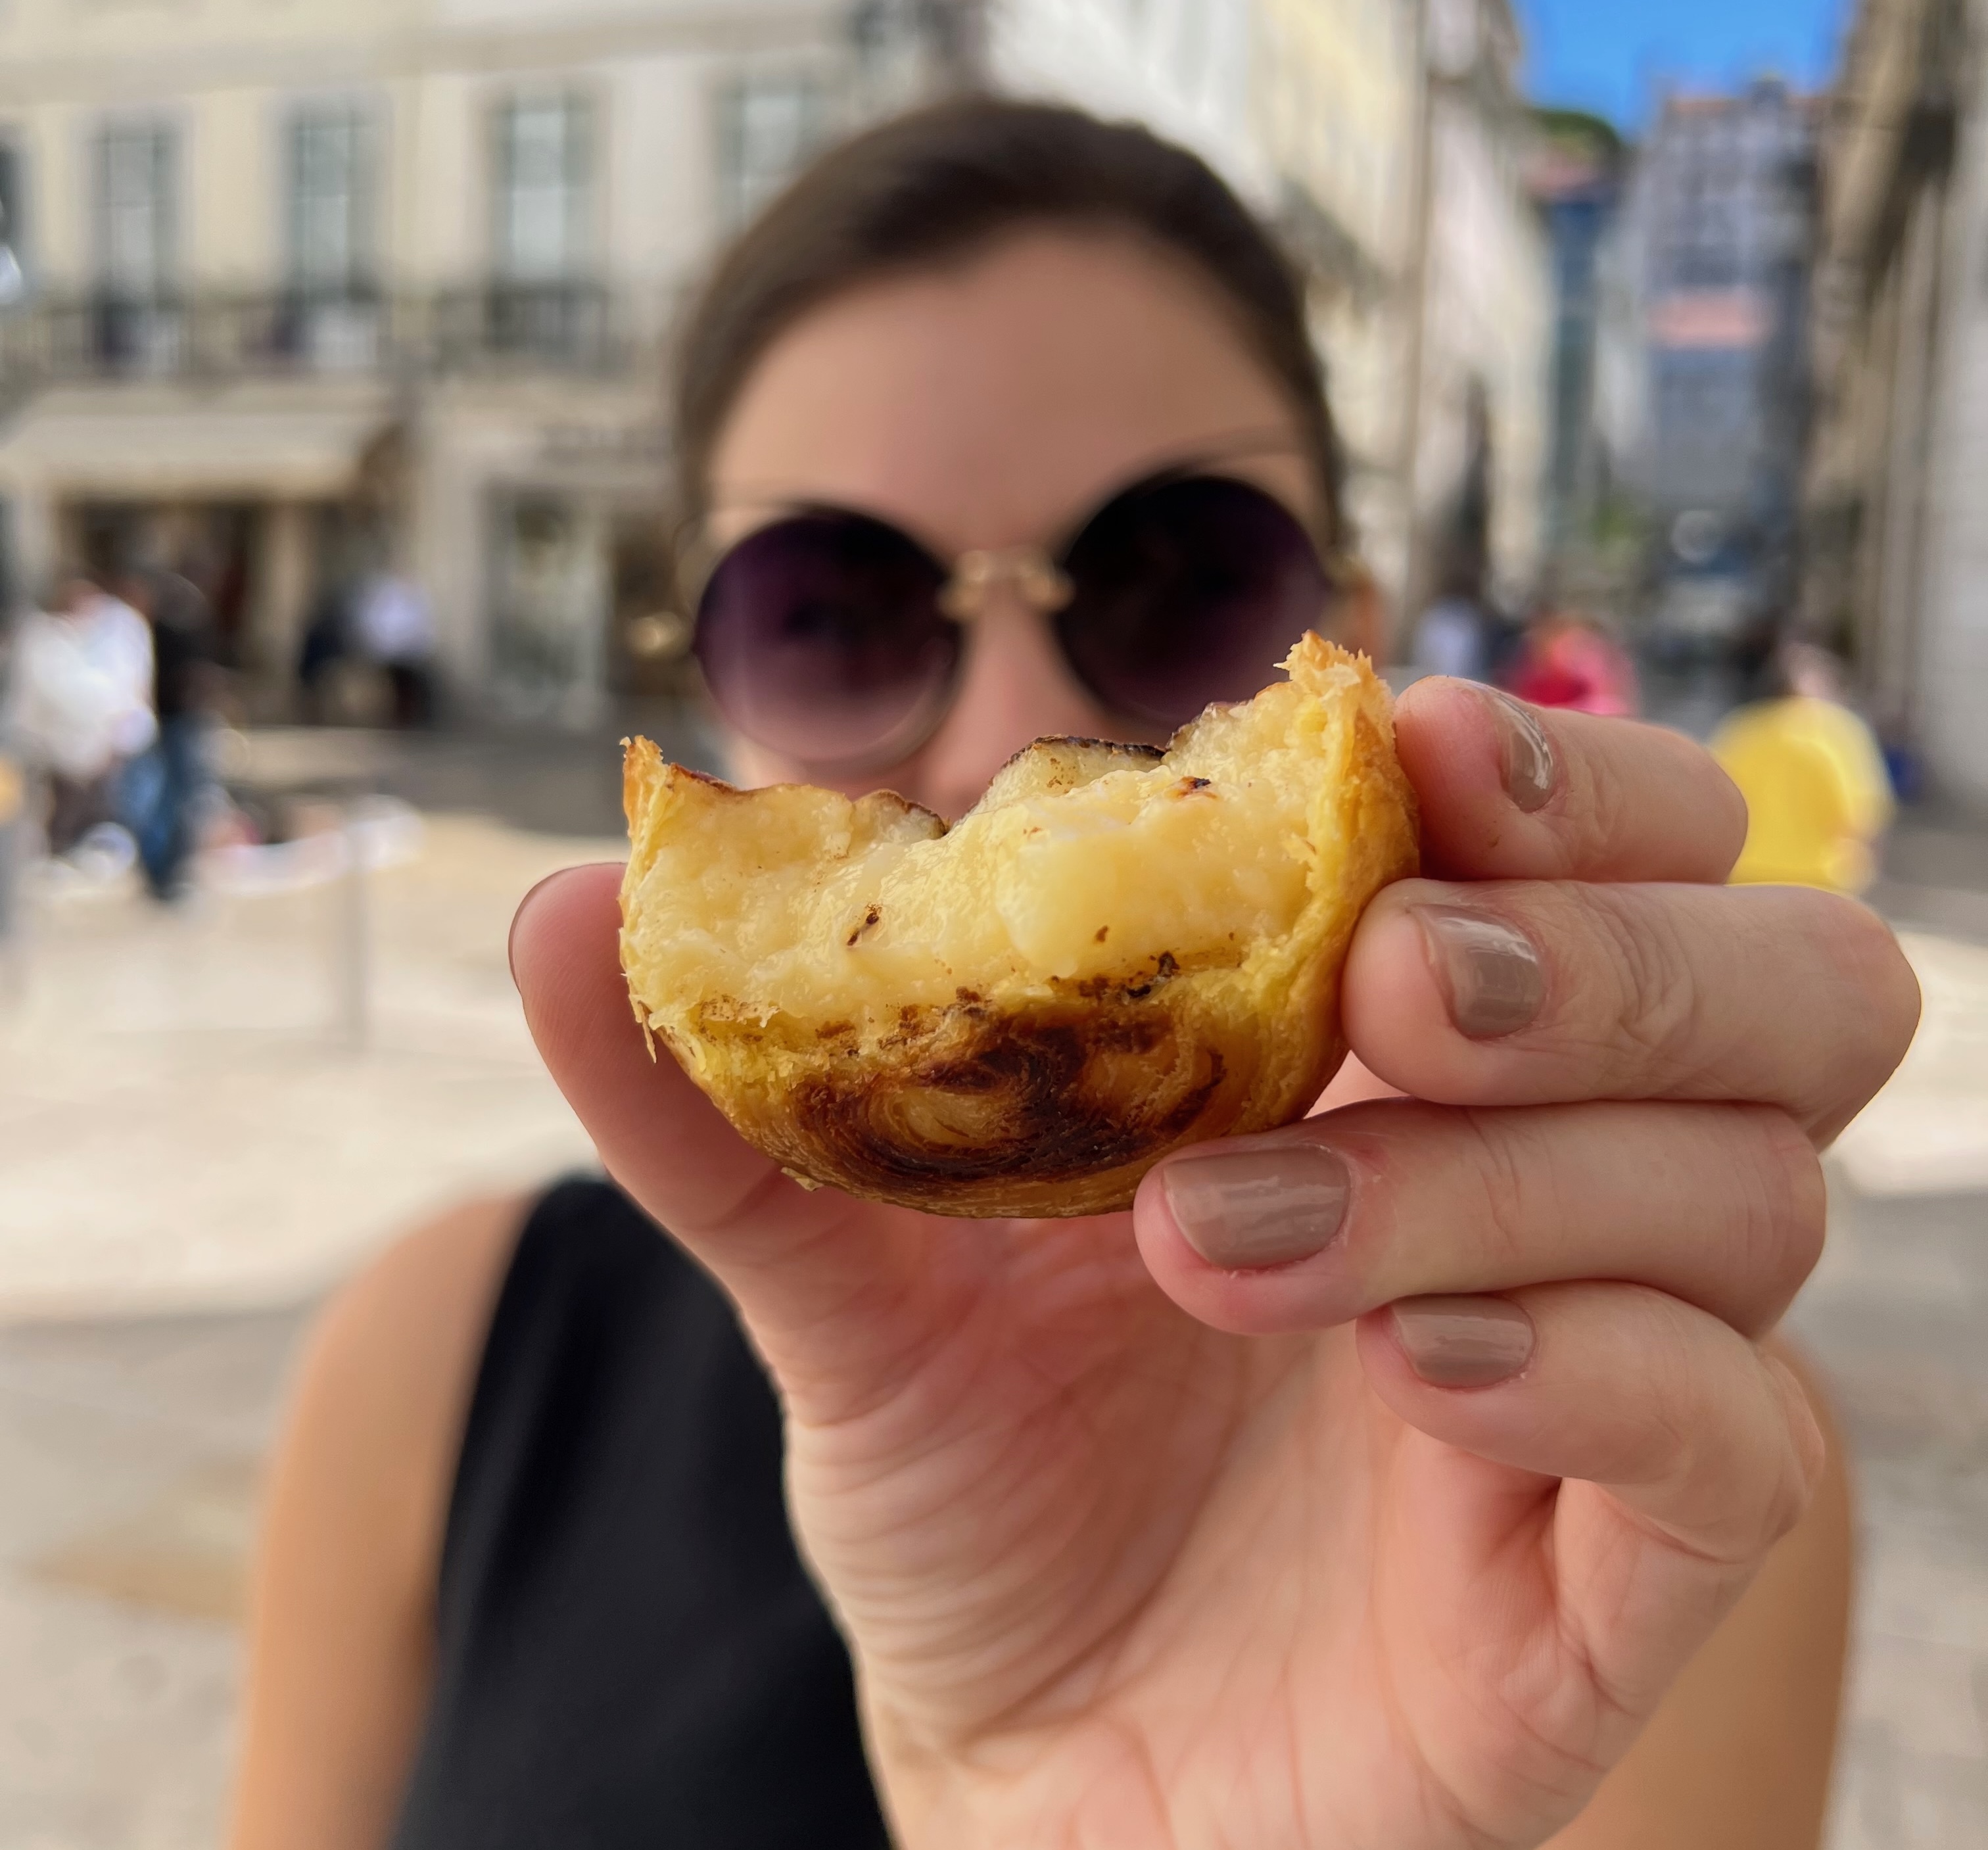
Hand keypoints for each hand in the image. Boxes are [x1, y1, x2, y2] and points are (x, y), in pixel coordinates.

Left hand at [509, 681, 1917, 1848]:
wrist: (1023, 1765)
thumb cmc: (980, 1495)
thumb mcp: (846, 1279)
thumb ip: (731, 1103)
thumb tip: (563, 907)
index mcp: (1396, 1062)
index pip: (1612, 844)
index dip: (1561, 771)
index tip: (1406, 751)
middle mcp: (1549, 1187)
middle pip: (1778, 981)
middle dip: (1608, 942)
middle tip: (1395, 980)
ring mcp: (1605, 1377)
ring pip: (1744, 1189)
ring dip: (1506, 1171)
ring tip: (1234, 1235)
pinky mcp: (1615, 1575)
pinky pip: (1734, 1432)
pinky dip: (1600, 1365)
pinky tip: (1414, 1367)